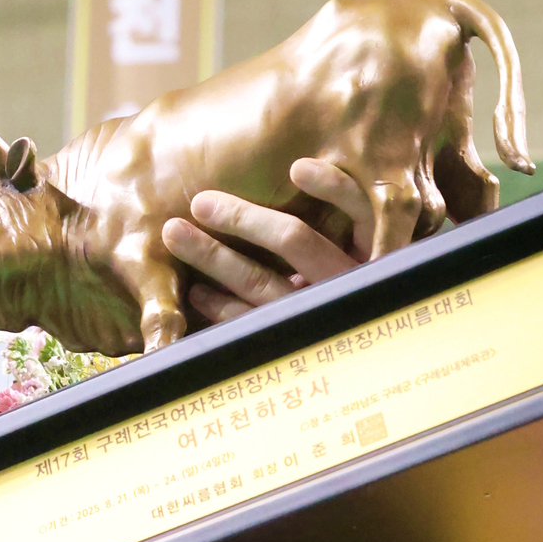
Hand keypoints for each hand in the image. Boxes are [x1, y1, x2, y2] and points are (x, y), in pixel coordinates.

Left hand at [160, 157, 375, 325]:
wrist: (362, 374)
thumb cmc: (355, 301)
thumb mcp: (359, 260)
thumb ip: (342, 226)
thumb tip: (300, 170)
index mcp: (366, 256)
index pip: (356, 211)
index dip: (331, 187)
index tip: (297, 167)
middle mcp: (345, 284)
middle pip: (293, 240)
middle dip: (242, 216)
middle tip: (200, 201)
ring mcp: (316, 316)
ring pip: (259, 280)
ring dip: (212, 255)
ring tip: (176, 233)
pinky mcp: (289, 345)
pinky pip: (249, 321)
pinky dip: (219, 305)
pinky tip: (196, 292)